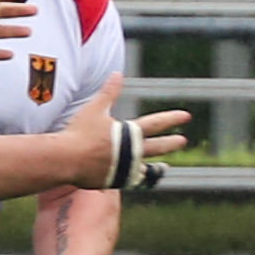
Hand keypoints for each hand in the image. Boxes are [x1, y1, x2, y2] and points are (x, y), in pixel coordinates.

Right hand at [63, 77, 191, 188]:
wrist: (67, 160)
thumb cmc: (79, 132)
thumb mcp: (95, 108)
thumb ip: (109, 92)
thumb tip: (117, 73)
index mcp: (129, 135)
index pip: (155, 123)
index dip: (171, 119)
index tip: (187, 116)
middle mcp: (131, 154)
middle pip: (156, 148)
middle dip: (170, 143)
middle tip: (183, 141)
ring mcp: (123, 170)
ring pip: (144, 169)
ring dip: (154, 168)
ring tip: (163, 167)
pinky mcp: (112, 182)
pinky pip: (126, 180)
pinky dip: (132, 177)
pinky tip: (135, 177)